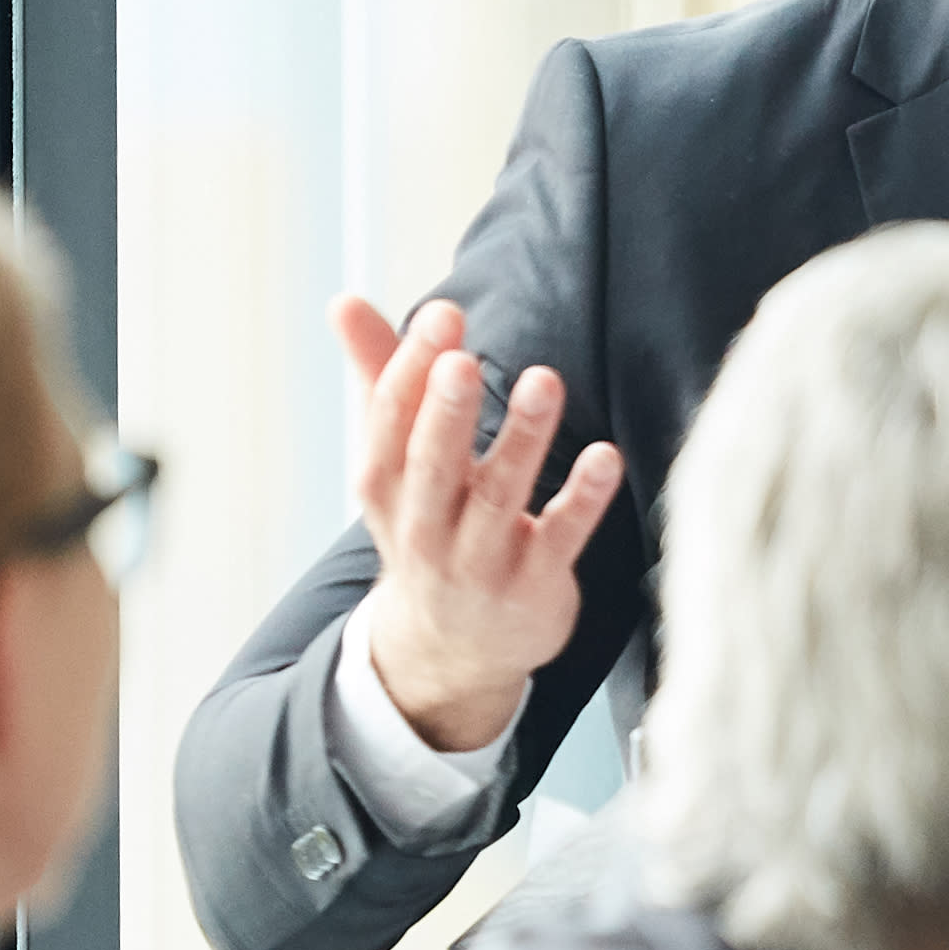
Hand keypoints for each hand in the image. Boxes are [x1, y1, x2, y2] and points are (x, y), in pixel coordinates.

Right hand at [338, 292, 628, 754]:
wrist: (453, 650)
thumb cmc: (432, 526)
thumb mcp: (397, 462)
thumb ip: (382, 376)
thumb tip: (344, 299)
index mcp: (387, 489)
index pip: (391, 424)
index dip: (413, 370)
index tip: (444, 316)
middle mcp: (426, 528)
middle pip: (431, 465)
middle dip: (444, 412)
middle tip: (461, 358)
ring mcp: (481, 562)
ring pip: (499, 499)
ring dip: (521, 440)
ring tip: (544, 382)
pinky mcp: (535, 586)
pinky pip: (560, 539)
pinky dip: (581, 500)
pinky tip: (604, 456)